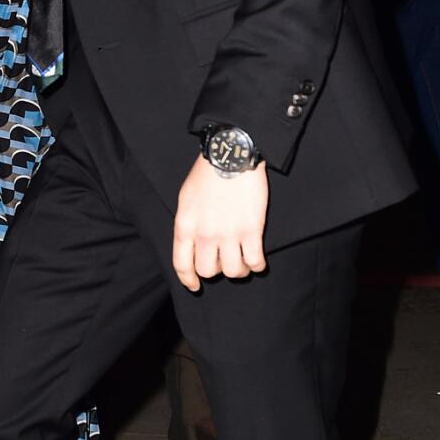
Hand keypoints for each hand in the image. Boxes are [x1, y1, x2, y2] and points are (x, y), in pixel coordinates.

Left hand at [172, 155, 268, 292]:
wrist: (231, 154)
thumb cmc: (208, 172)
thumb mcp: (186, 198)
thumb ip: (188, 223)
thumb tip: (192, 243)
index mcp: (185, 225)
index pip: (182, 264)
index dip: (188, 280)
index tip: (195, 285)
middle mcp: (204, 234)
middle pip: (208, 271)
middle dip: (216, 271)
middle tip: (224, 262)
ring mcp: (228, 234)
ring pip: (232, 271)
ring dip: (238, 270)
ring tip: (242, 261)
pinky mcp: (252, 230)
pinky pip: (254, 261)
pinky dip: (257, 265)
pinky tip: (257, 260)